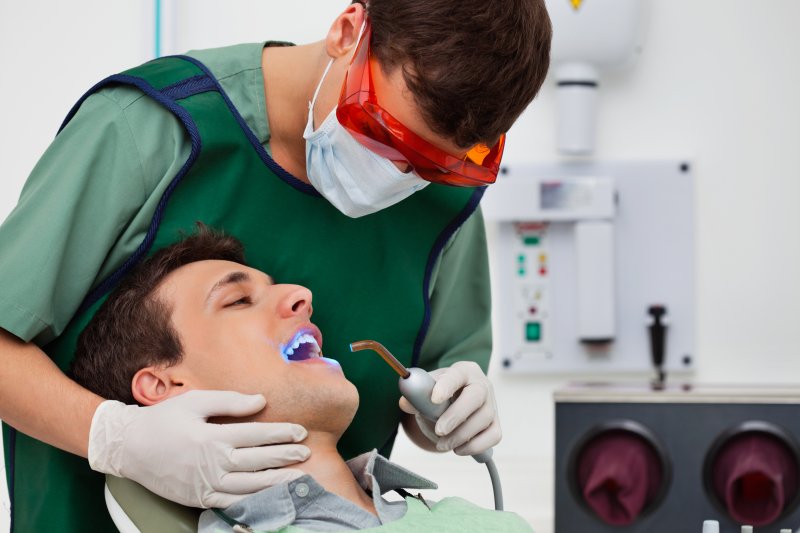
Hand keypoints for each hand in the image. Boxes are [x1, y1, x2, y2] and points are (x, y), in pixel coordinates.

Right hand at [88, 390, 309, 507]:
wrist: (129, 447)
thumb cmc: (162, 420)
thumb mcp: (195, 401)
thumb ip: (229, 401)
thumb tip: (260, 401)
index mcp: (213, 437)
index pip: (256, 435)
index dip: (281, 433)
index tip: (300, 432)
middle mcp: (213, 463)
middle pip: (258, 461)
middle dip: (284, 457)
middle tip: (306, 454)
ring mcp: (206, 484)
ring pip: (249, 486)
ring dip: (276, 482)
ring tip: (297, 478)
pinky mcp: (199, 498)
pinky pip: (231, 503)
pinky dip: (252, 501)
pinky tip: (268, 497)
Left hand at [399, 361, 500, 455]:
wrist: (453, 404)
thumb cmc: (440, 395)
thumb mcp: (427, 391)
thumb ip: (416, 397)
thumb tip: (405, 402)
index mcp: (464, 370)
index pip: (457, 374)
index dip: (446, 385)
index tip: (434, 399)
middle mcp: (482, 384)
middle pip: (476, 397)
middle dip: (456, 416)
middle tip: (439, 431)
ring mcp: (492, 404)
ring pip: (484, 419)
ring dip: (461, 436)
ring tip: (442, 444)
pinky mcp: (496, 424)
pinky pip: (493, 436)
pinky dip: (475, 446)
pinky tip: (458, 449)